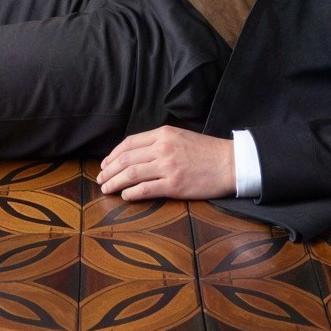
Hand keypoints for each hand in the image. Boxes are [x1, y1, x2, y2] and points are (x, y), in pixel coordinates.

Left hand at [97, 126, 236, 200]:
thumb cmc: (206, 151)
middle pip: (126, 159)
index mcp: (163, 134)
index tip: (105, 164)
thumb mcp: (180, 136)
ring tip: (106, 189)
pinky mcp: (174, 185)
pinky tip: (126, 196)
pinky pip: (146, 189)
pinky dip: (131, 193)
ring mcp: (168, 167)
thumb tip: (135, 154)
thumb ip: (158, 142)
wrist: (230, 163)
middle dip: (108, 170)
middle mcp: (162, 148)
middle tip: (100, 179)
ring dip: (115, 182)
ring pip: (131, 174)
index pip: (129, 143)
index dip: (112, 155)